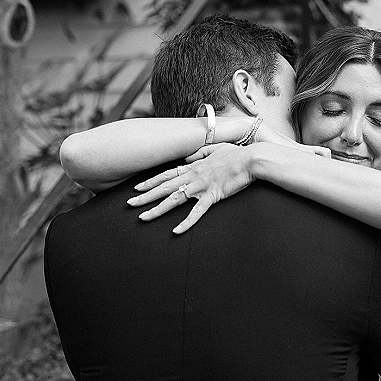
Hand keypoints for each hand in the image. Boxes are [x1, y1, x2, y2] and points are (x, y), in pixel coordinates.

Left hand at [128, 143, 254, 233]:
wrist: (251, 159)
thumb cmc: (236, 154)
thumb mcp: (215, 149)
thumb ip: (200, 153)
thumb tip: (188, 159)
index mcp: (194, 166)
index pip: (167, 174)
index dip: (151, 181)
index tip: (137, 187)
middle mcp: (193, 176)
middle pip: (164, 187)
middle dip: (145, 196)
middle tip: (130, 204)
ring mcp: (201, 186)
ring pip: (174, 199)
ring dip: (157, 209)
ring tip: (143, 217)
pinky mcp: (213, 196)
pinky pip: (196, 212)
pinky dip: (186, 222)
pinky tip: (176, 231)